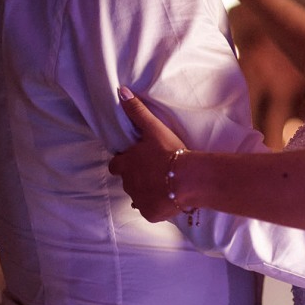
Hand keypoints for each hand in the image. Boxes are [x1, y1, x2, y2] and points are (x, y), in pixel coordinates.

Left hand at [108, 90, 187, 221]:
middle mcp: (128, 185)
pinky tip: (169, 198)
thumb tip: (121, 91)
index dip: (124, 163)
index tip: (136, 161)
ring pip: (138, 197)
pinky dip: (157, 206)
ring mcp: (139, 201)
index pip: (115, 165)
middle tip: (155, 172)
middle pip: (128, 182)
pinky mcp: (151, 214)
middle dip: (138, 178)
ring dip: (147, 192)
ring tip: (163, 186)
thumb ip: (136, 111)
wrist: (189, 179)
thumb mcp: (153, 129)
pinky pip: (150, 210)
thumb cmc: (170, 151)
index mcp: (125, 165)